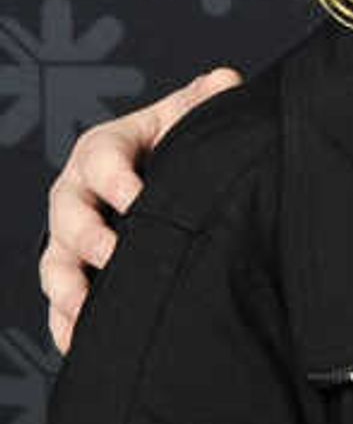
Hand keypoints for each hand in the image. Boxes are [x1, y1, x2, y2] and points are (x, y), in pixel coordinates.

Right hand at [42, 67, 237, 352]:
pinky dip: (66, 322)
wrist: (163, 174)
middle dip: (87, 235)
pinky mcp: (78, 272)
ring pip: (56, 262)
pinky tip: (77, 342)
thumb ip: (202, 102)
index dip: (114, 176)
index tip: (135, 195)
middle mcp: (78, 192)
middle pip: (68, 214)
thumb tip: (224, 80)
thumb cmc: (175, 143)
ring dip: (66, 287)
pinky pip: (63, 301)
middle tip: (111, 255)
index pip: (100, 157)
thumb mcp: (187, 117)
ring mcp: (73, 236)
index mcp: (105, 150)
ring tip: (82, 310)